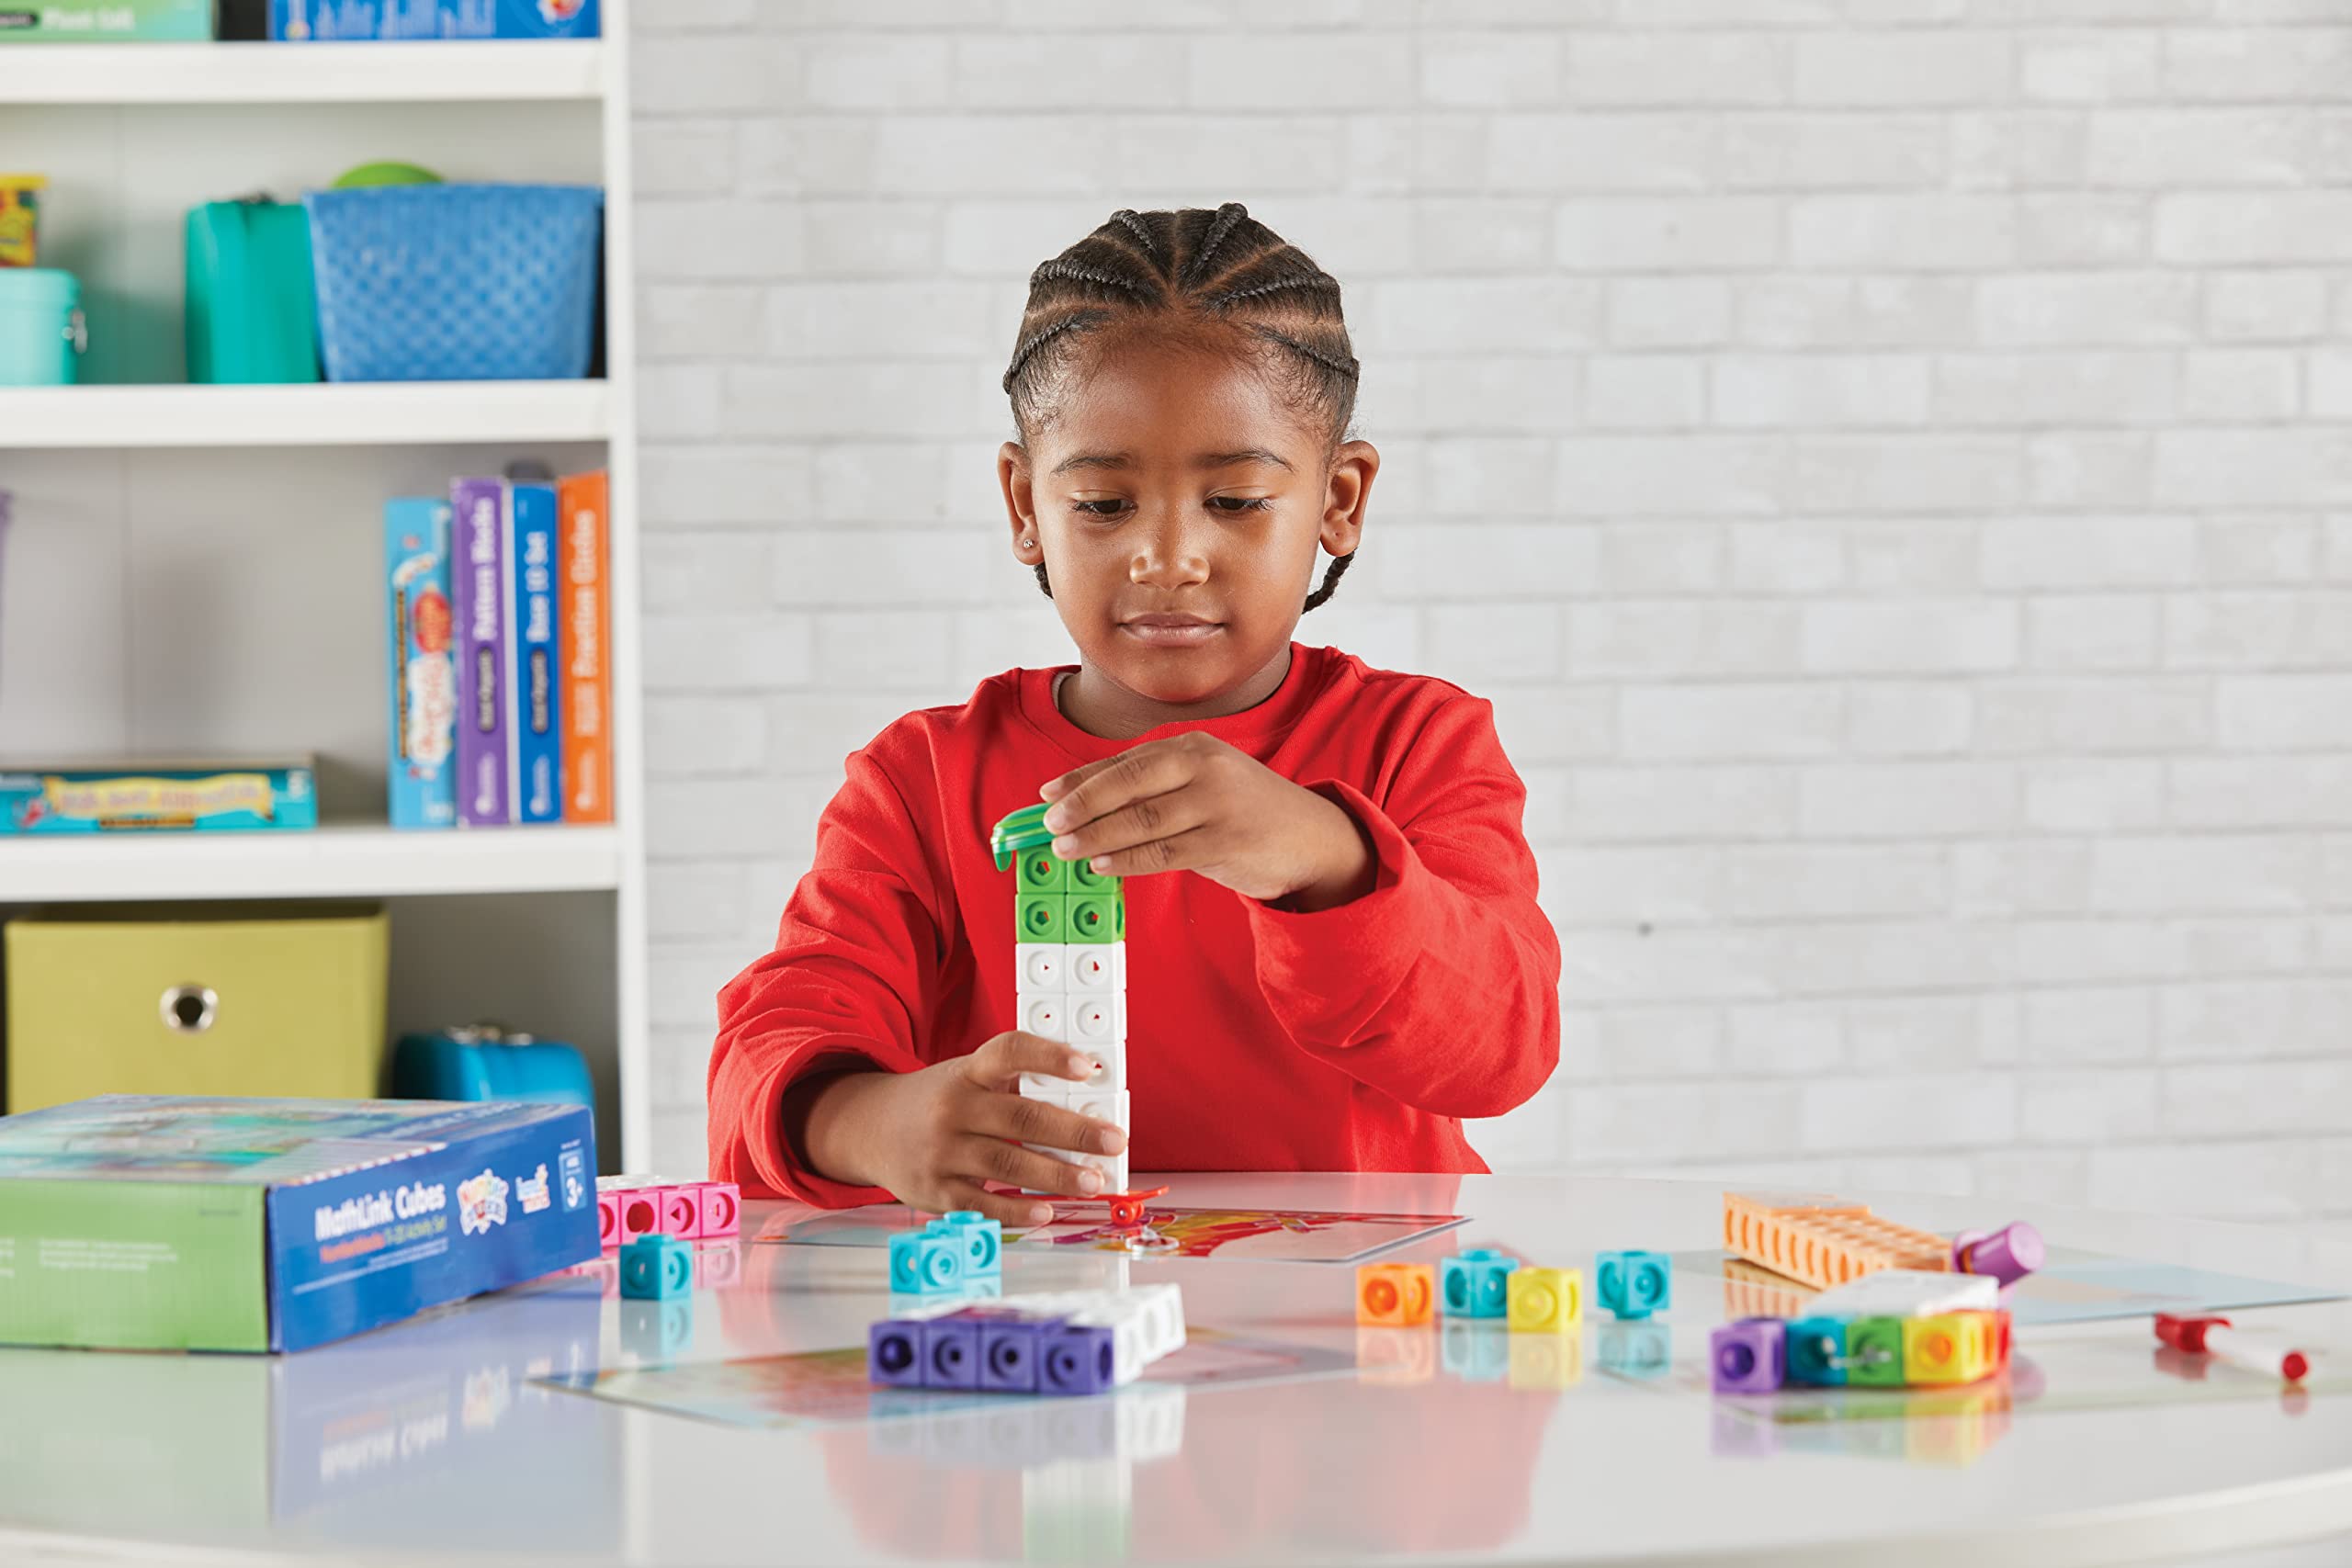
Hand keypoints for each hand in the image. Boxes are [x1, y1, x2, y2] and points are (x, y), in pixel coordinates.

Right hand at [798, 1032, 1126, 1227]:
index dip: (1050, 1057)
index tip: (1088, 1067)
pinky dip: (1017, 1208)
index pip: (1009, 1052)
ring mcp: (941, 1151)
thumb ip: (1015, 1086)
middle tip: (1113, 1140)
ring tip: (1094, 1180)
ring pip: (1007, 1162)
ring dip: (1056, 1174)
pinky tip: (1047, 1209)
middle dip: (1074, 1130)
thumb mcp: (967, 1077)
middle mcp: (952, 1107)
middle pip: (1020, 1116)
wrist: (870, 1129)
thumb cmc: (940, 1101)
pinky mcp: (935, 1191)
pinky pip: (983, 1203)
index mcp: (967, 1071)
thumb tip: (1087, 1105)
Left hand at [1039, 732, 1375, 908]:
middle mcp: (1204, 768)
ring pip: (1141, 821)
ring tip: (1066, 848)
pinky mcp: (1225, 842)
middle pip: (1129, 784)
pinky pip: (1164, 853)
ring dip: (1097, 836)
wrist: (1309, 837)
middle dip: (1083, 804)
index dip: (1081, 780)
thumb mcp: (1201, 782)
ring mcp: (1217, 805)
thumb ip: (1149, 787)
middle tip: (1049, 823)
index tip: (1047, 797)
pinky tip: (1103, 865)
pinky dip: (1128, 860)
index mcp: (1192, 747)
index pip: (1125, 761)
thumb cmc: (1243, 810)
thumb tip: (1081, 800)